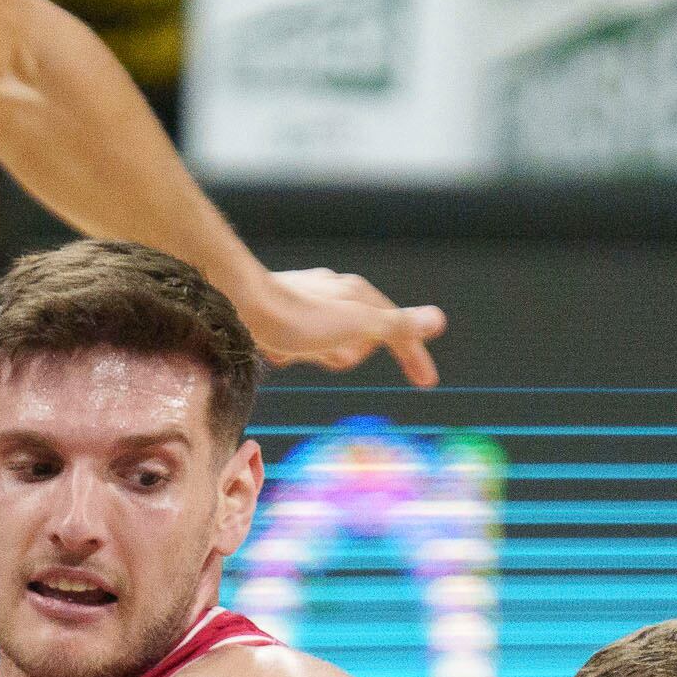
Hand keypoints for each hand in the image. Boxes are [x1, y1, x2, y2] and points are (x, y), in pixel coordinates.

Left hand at [241, 264, 441, 388]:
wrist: (238, 304)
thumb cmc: (296, 318)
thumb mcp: (356, 325)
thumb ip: (396, 325)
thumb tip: (438, 319)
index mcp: (359, 295)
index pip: (398, 330)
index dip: (414, 356)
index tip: (426, 382)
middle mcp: (336, 294)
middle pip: (360, 342)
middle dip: (345, 356)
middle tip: (323, 352)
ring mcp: (310, 302)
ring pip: (328, 345)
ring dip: (315, 355)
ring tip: (295, 348)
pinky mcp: (284, 313)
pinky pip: (299, 344)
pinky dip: (292, 352)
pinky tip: (278, 349)